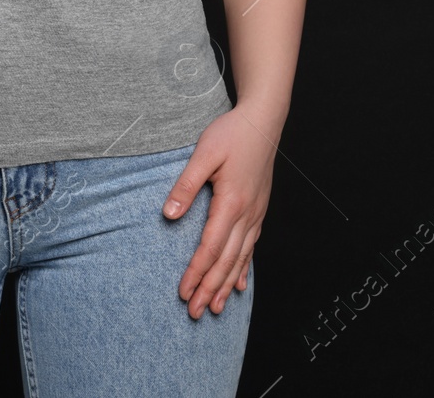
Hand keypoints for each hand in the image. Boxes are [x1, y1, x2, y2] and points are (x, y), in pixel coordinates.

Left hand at [162, 104, 279, 318]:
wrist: (264, 121)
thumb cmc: (232, 133)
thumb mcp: (204, 154)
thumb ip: (186, 186)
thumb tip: (169, 215)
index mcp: (232, 202)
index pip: (210, 247)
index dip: (196, 273)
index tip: (184, 293)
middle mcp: (248, 214)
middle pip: (226, 261)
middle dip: (210, 289)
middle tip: (196, 313)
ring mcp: (256, 214)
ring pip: (240, 259)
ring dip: (226, 285)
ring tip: (216, 308)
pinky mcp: (259, 210)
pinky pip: (251, 247)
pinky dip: (244, 269)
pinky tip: (240, 285)